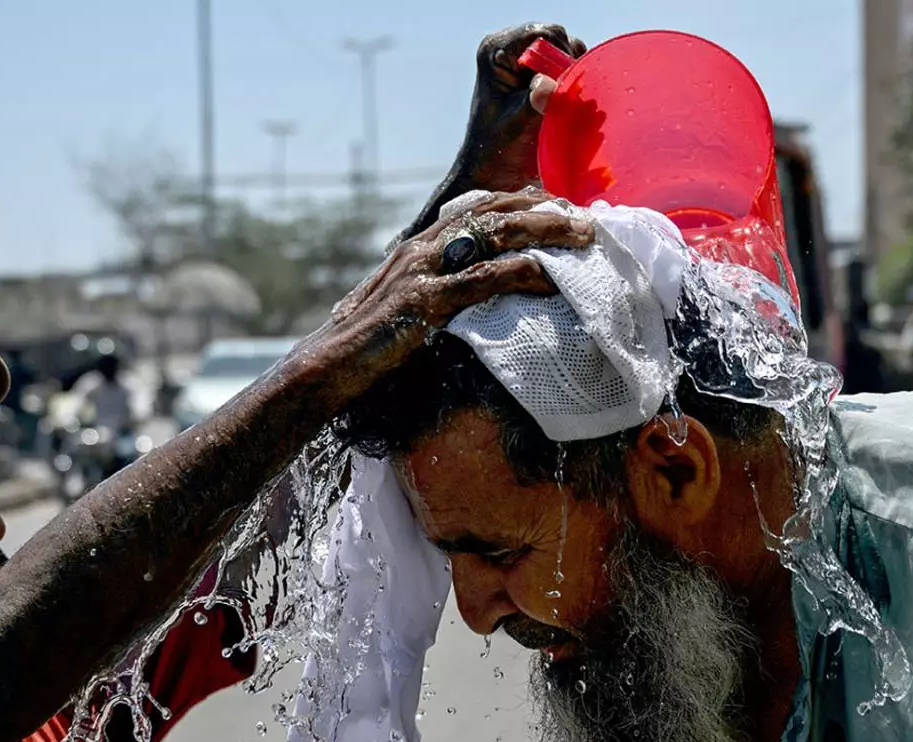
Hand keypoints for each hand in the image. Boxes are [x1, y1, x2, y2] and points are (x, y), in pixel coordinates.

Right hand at [316, 188, 591, 391]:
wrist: (325, 368)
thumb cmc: (365, 348)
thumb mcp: (406, 311)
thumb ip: (437, 296)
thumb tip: (474, 303)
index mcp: (418, 246)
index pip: (479, 207)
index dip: (523, 202)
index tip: (560, 207)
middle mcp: (422, 247)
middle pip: (495, 211)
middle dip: (546, 208)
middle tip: (587, 217)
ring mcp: (423, 270)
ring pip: (498, 235)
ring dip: (548, 231)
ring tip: (585, 235)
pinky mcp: (427, 301)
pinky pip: (487, 279)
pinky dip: (526, 274)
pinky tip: (555, 278)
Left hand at [459, 23, 586, 191]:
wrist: (492, 173)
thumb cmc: (496, 151)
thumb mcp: (518, 125)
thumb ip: (535, 103)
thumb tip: (550, 85)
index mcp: (495, 51)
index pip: (541, 34)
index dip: (560, 56)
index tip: (565, 88)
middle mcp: (508, 47)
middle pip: (558, 39)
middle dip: (569, 67)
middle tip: (567, 101)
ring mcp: (524, 58)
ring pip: (567, 52)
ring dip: (573, 78)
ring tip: (563, 107)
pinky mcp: (538, 72)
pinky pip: (568, 67)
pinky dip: (573, 85)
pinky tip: (565, 107)